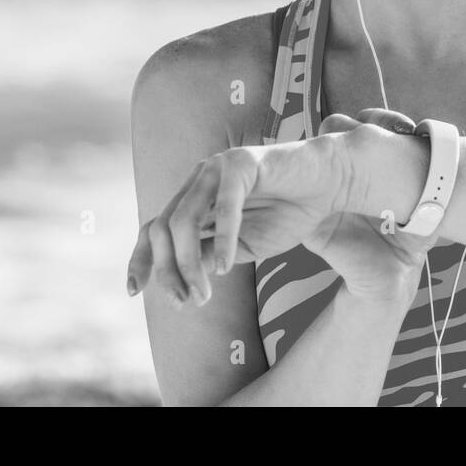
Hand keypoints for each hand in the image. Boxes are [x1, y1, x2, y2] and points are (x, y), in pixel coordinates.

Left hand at [126, 108, 431, 305]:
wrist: (330, 184)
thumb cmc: (290, 213)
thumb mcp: (245, 248)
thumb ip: (213, 258)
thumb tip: (183, 282)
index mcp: (195, 198)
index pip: (153, 228)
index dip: (141, 260)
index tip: (134, 293)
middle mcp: (199, 180)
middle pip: (162, 229)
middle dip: (168, 272)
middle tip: (188, 303)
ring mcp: (217, 168)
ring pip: (183, 220)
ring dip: (190, 264)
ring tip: (207, 293)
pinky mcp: (243, 162)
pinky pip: (224, 204)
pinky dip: (224, 239)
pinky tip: (231, 268)